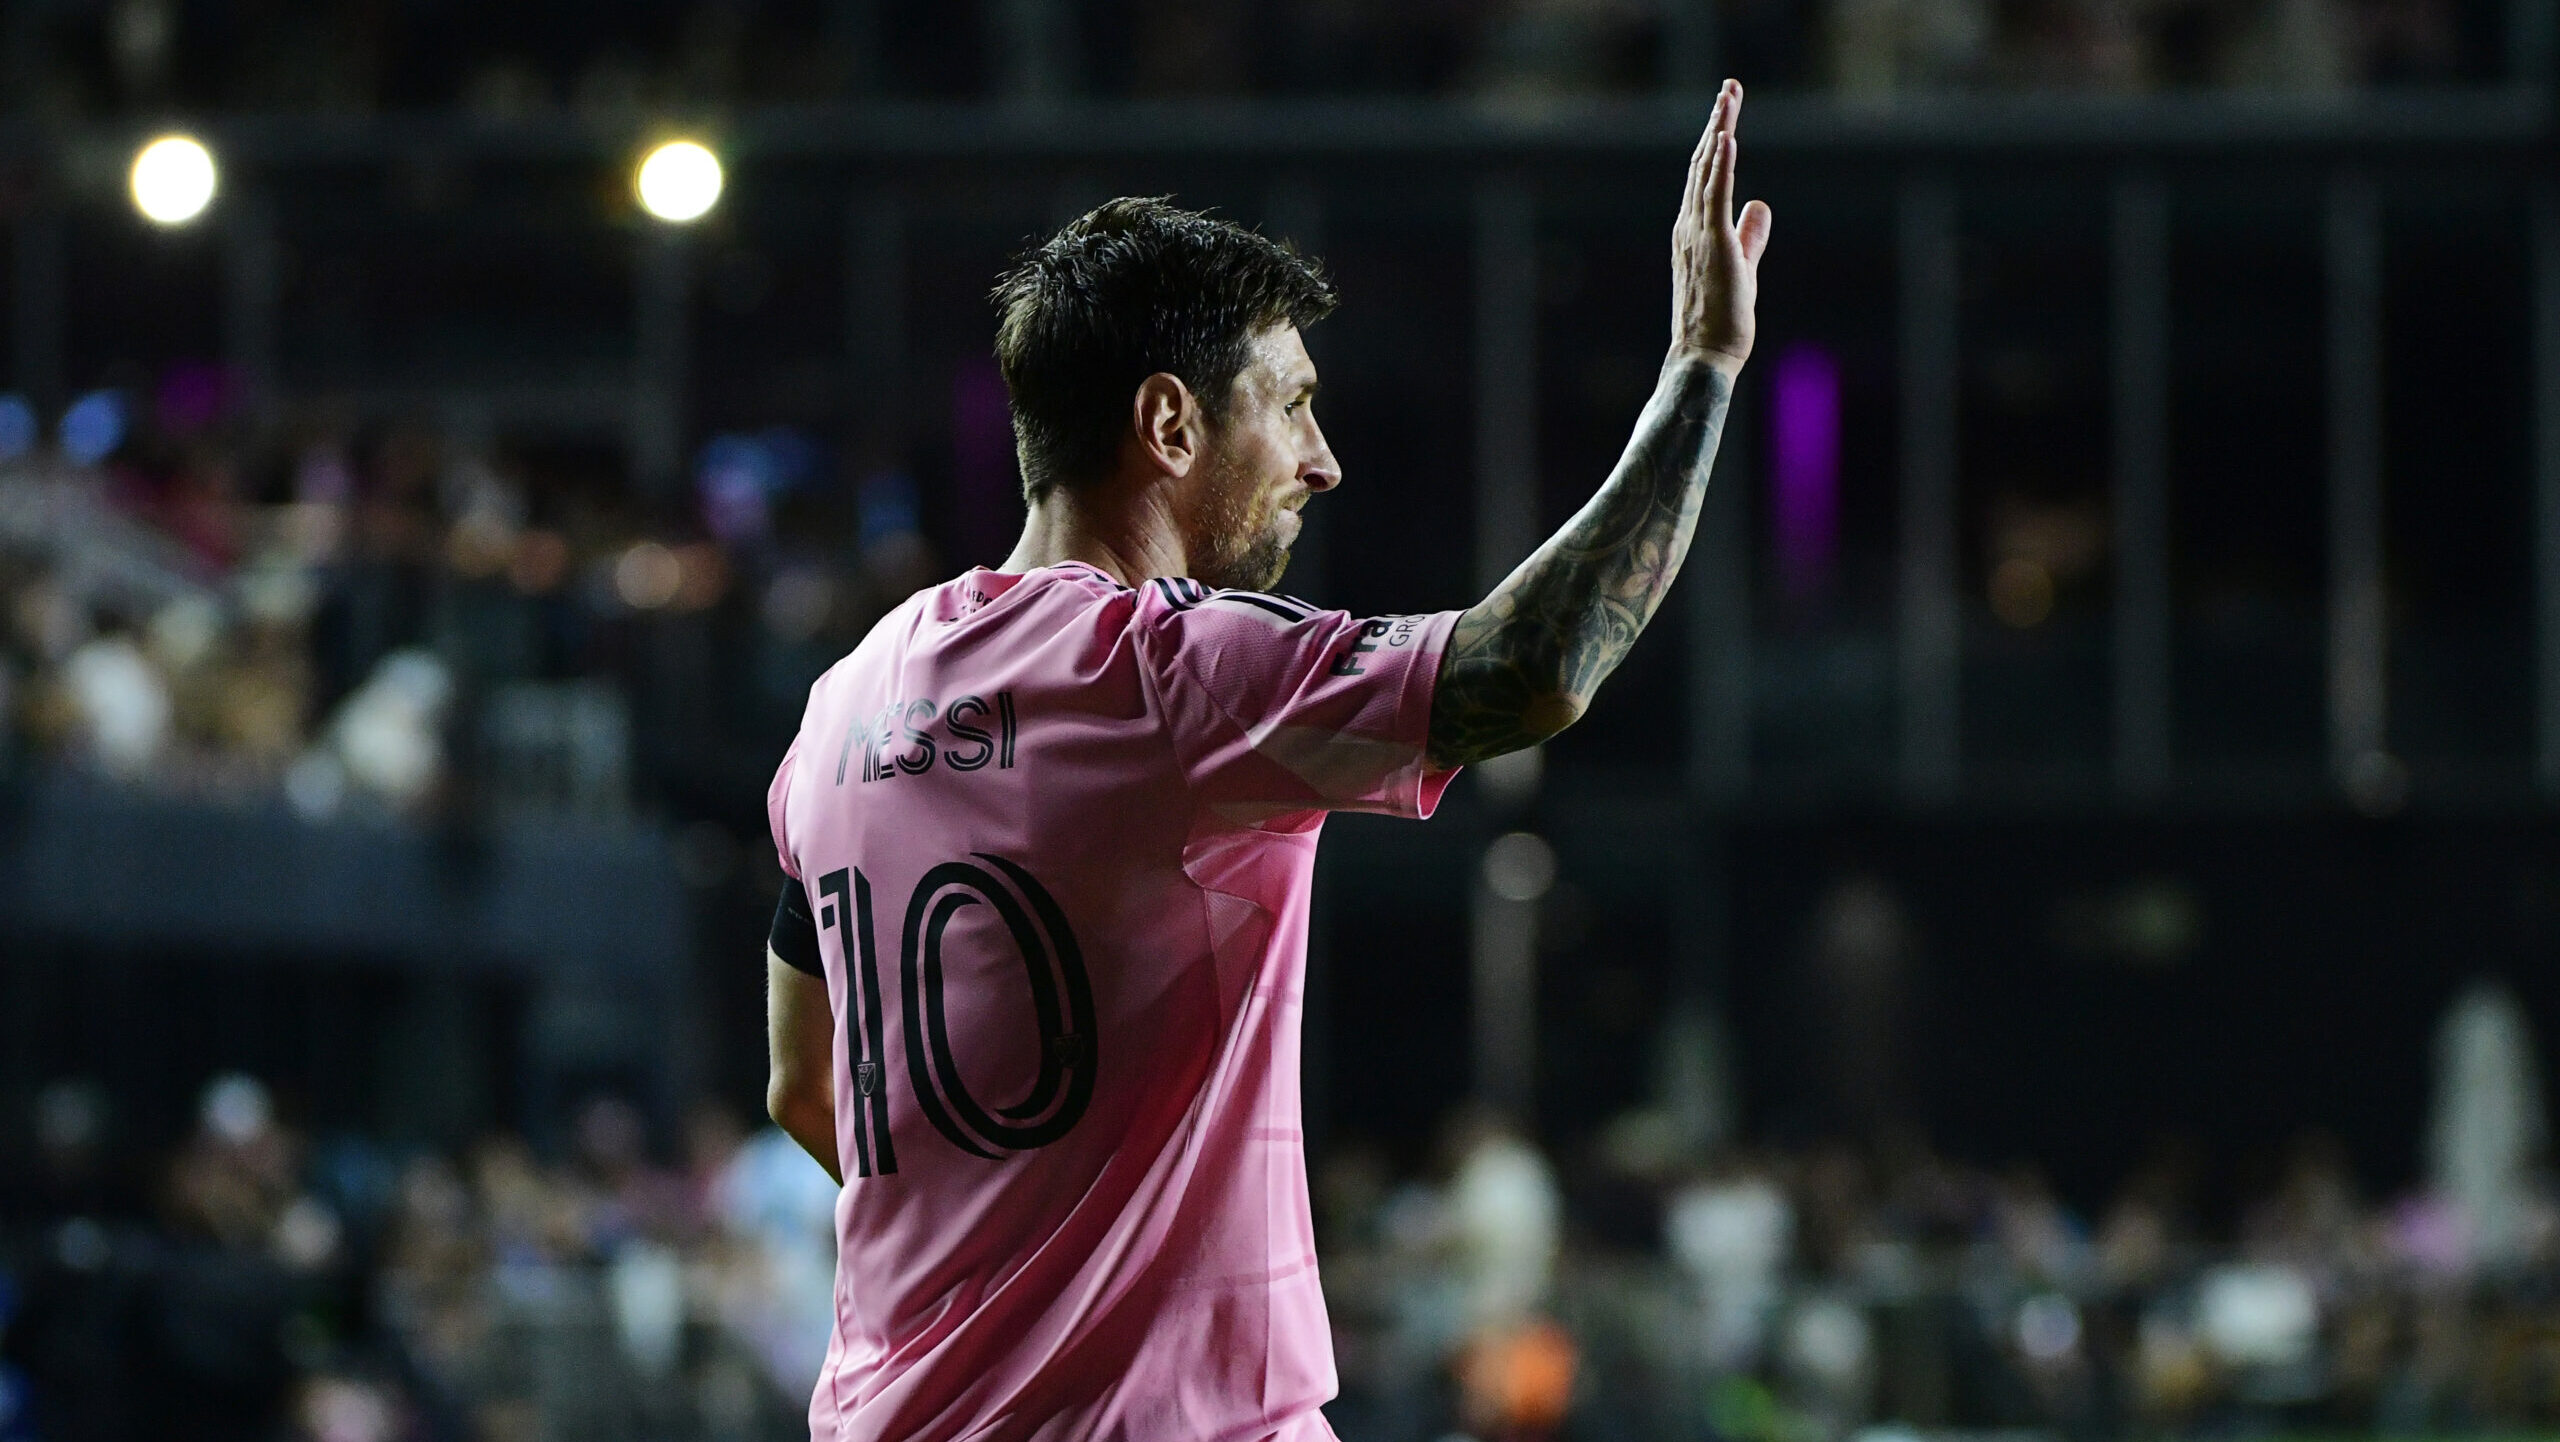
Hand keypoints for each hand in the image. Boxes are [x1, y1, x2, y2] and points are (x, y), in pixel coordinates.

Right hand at [1670, 80, 1772, 372]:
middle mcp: (1689, 227)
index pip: (1705, 176)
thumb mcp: (1743, 267)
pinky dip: (1721, 166)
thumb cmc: (1720, 321)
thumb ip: (1751, 234)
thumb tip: (1761, 204)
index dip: (1716, 140)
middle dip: (1717, 122)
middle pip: (1702, 163)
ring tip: (1728, 97)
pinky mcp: (1714, 246)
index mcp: (1693, 231)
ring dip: (1719, 131)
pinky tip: (1727, 138)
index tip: (1727, 110)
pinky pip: (1715, 198)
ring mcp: (1698, 235)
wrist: (1704, 357)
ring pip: (1708, 172)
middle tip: (1730, 87)